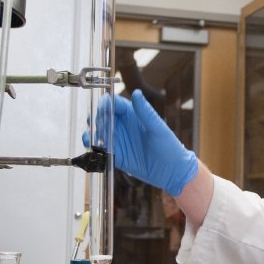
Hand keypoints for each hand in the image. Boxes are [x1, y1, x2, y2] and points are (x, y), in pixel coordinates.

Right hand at [84, 89, 198, 194]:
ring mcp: (118, 139)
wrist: (171, 171)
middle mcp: (123, 125)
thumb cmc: (169, 146)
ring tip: (95, 137)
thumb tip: (136, 93)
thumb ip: (145, 111)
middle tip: (100, 126)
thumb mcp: (157, 128)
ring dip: (92, 131)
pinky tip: (92, 145)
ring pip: (98, 131)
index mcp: (133, 114)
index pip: (113, 103)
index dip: (105, 105)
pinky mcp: (115, 154)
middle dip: (96, 119)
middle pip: (102, 116)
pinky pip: (99, 148)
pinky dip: (92, 146)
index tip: (102, 110)